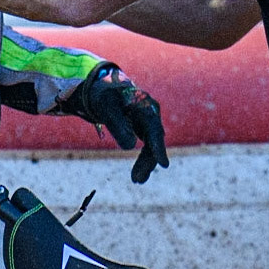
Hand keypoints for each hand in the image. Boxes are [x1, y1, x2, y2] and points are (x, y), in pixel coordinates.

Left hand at [65, 63, 167, 182]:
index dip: (158, 148)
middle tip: (136, 179)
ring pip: (152, 146)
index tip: (164, 164)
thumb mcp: (106, 108)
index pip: (154, 129)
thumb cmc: (105, 95)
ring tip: (136, 180)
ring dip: (146, 163)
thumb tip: (130, 146)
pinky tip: (137, 174)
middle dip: (148, 160)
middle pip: (155, 140)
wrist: (104, 88)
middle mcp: (152, 113)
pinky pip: (148, 147)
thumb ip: (117, 125)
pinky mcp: (144, 128)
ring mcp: (150, 121)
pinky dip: (143, 160)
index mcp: (145, 105)